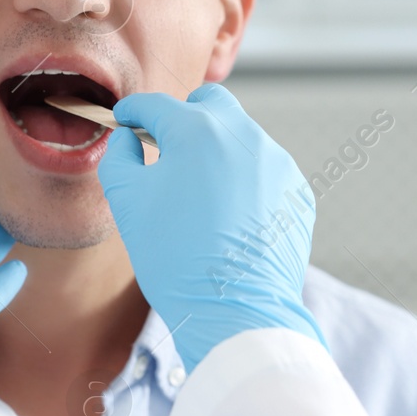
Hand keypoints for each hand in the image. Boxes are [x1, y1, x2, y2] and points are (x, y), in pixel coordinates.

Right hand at [99, 84, 324, 375]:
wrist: (235, 311)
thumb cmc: (176, 259)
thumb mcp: (128, 204)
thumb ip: (120, 157)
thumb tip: (129, 140)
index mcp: (197, 131)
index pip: (156, 105)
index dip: (134, 111)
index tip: (126, 119)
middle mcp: (243, 136)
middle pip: (210, 105)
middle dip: (185, 117)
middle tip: (167, 147)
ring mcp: (276, 163)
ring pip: (240, 139)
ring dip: (217, 154)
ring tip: (200, 196)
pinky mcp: (296, 192)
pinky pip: (264, 173)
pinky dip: (245, 183)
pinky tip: (230, 218)